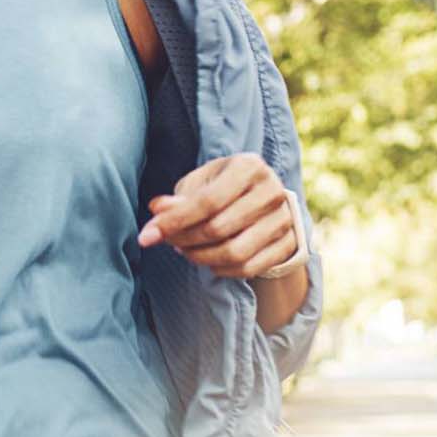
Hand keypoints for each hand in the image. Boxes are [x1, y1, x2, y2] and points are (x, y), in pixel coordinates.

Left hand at [138, 154, 297, 278]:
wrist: (262, 199)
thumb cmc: (222, 187)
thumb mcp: (199, 184)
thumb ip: (178, 198)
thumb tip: (157, 209)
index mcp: (249, 167)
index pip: (207, 201)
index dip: (174, 221)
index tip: (146, 236)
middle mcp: (272, 191)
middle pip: (219, 228)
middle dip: (184, 240)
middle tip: (168, 242)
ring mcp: (285, 219)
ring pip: (235, 252)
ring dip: (201, 257)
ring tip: (184, 250)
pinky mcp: (290, 244)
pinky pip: (250, 267)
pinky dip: (222, 270)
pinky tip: (207, 262)